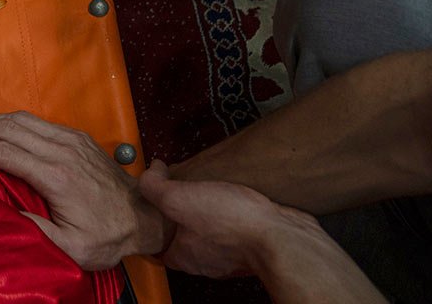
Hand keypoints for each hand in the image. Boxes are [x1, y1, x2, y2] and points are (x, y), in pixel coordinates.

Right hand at [0, 112, 167, 269]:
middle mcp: (63, 150)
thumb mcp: (71, 248)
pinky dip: (10, 122)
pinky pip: (37, 121)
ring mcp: (71, 139)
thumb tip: (0, 213)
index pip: (6, 152)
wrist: (145, 218)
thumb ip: (34, 230)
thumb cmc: (107, 237)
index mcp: (57, 176)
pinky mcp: (77, 137)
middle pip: (9, 128)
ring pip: (22, 119)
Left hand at [136, 160, 320, 279]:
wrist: (282, 236)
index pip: (159, 249)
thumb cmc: (232, 224)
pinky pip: (237, 229)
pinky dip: (234, 215)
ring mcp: (232, 255)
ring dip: (209, 215)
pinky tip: (235, 197)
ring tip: (207, 189)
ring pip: (212, 235)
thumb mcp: (178, 199)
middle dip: (181, 219)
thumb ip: (155, 186)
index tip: (151, 209)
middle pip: (185, 240)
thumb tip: (149, 172)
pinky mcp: (253, 244)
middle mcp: (207, 261)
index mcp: (184, 257)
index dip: (153, 228)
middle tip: (178, 193)